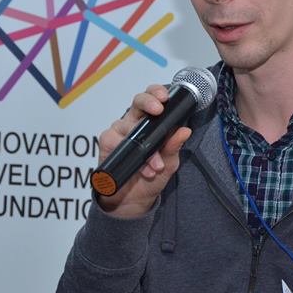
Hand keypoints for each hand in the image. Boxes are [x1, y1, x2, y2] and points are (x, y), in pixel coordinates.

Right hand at [95, 84, 191, 217]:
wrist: (134, 200)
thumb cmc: (152, 176)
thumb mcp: (169, 163)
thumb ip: (174, 147)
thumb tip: (185, 131)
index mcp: (150, 122)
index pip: (153, 99)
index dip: (156, 92)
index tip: (165, 97)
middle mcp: (134, 122)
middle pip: (138, 102)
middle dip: (148, 102)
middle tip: (158, 110)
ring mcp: (119, 131)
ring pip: (129, 126)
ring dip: (145, 147)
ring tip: (156, 166)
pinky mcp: (107, 143)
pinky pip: (114, 140)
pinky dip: (131, 156)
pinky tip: (142, 169)